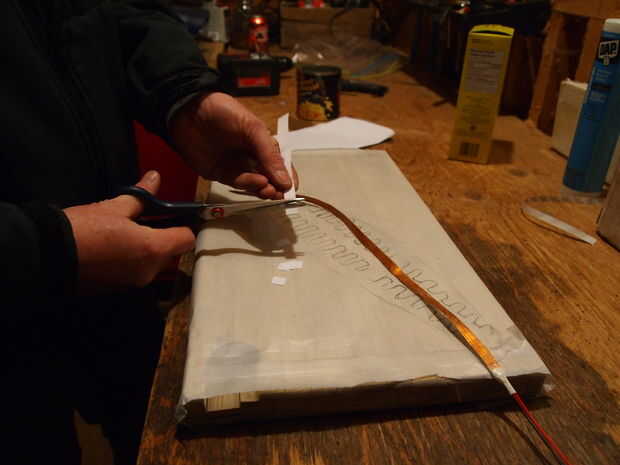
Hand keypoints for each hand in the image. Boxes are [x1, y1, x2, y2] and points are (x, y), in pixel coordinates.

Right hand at [64, 171, 194, 292]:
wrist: (46, 258)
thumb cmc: (83, 229)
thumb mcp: (113, 207)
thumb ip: (140, 196)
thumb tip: (155, 178)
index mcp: (154, 249)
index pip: (186, 239)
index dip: (183, 226)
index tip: (173, 216)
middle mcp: (149, 271)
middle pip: (170, 253)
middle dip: (162, 237)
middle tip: (144, 221)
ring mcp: (133, 283)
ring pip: (151, 264)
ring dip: (145, 249)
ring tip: (124, 233)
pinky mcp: (116, 289)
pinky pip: (134, 272)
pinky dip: (130, 260)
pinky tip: (112, 247)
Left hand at [169, 92, 297, 199]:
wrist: (187, 110)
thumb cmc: (223, 112)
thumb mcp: (253, 128)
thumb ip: (269, 155)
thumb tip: (285, 181)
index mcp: (262, 144)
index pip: (280, 164)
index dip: (288, 176)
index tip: (292, 188)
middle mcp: (251, 157)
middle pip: (269, 177)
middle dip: (276, 187)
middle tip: (280, 193)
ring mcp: (236, 166)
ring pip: (255, 184)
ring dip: (264, 189)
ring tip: (270, 191)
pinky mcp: (221, 174)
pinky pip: (238, 183)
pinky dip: (249, 185)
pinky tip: (258, 183)